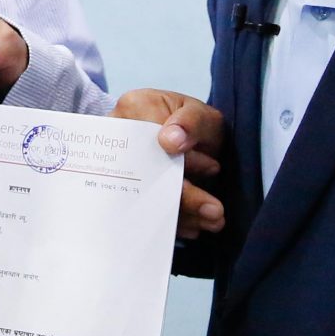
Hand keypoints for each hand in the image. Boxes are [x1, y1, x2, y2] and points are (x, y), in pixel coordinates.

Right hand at [114, 89, 227, 237]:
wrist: (185, 136)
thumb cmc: (191, 122)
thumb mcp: (200, 113)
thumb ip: (191, 122)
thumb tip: (171, 141)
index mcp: (133, 108)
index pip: (152, 141)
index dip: (180, 162)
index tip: (213, 170)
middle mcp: (119, 137)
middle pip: (146, 173)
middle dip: (185, 197)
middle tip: (215, 213)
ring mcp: (120, 165)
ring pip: (147, 197)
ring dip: (182, 215)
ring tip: (212, 221)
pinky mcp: (128, 189)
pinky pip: (145, 211)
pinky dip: (172, 222)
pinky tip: (194, 227)